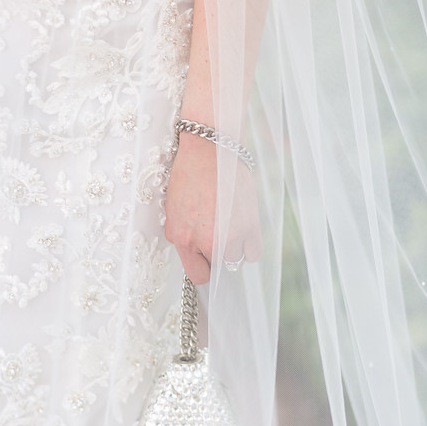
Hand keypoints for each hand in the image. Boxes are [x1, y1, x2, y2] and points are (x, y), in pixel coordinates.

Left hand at [164, 132, 262, 284]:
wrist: (210, 150)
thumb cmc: (189, 174)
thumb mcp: (173, 208)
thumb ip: (180, 234)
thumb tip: (190, 249)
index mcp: (184, 238)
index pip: (197, 275)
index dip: (202, 266)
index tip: (206, 259)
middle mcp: (207, 241)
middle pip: (218, 267)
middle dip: (216, 253)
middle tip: (216, 232)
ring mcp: (231, 236)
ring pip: (236, 260)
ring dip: (234, 248)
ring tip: (230, 226)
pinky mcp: (250, 225)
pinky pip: (254, 253)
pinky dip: (250, 245)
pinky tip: (244, 230)